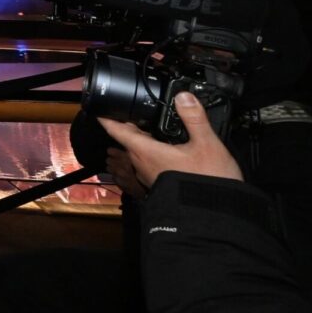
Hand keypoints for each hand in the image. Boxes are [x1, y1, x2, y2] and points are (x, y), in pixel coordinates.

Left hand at [97, 92, 243, 190]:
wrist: (214, 216)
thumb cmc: (208, 181)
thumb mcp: (207, 144)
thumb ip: (194, 118)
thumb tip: (182, 97)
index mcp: (146, 152)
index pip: (118, 131)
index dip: (107, 119)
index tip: (98, 110)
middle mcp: (142, 164)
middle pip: (129, 139)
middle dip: (130, 125)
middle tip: (134, 111)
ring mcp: (149, 175)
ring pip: (139, 152)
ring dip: (143, 139)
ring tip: (153, 127)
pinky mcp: (159, 183)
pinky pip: (149, 163)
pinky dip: (153, 151)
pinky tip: (168, 148)